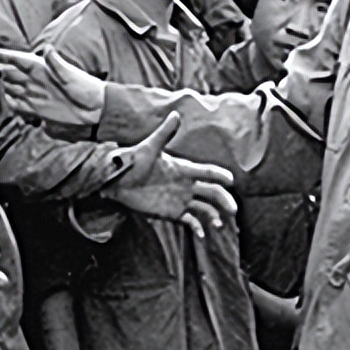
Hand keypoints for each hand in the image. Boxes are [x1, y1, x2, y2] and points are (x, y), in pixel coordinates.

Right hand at [0, 46, 104, 127]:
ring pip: (11, 90)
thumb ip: (57, 64)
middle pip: (9, 75)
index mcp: (42, 68)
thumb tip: (47, 49)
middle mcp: (36, 81)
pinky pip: (18, 106)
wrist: (96, 113)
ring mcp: (36, 95)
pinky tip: (7, 105)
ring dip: (2, 90)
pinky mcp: (38, 110)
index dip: (1, 56)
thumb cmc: (87, 90)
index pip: (16, 59)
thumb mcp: (72, 76)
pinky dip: (11, 106)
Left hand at [104, 113, 236, 238]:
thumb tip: (176, 114)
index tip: (231, 180)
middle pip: (211, 192)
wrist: (117, 181)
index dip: (219, 175)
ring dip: (214, 215)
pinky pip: (190, 221)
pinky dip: (198, 227)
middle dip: (224, 199)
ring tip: (218, 225)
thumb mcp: (149, 148)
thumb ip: (164, 133)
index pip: (206, 171)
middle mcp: (186, 184)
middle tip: (233, 210)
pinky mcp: (172, 212)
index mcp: (183, 168)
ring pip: (205, 207)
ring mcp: (180, 199)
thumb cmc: (132, 161)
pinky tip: (202, 235)